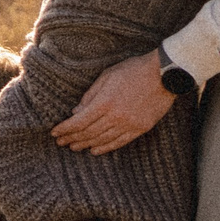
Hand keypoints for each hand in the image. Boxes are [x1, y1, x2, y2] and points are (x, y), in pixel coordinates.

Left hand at [51, 50, 173, 154]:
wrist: (165, 74)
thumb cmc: (134, 70)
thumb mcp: (107, 76)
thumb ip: (90, 95)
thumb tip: (76, 112)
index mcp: (104, 102)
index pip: (79, 122)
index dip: (65, 129)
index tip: (55, 133)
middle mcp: (115, 116)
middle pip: (88, 133)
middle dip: (72, 138)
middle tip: (61, 143)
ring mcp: (129, 124)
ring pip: (102, 139)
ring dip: (86, 144)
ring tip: (74, 147)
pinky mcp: (140, 128)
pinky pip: (119, 142)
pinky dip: (106, 148)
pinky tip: (95, 150)